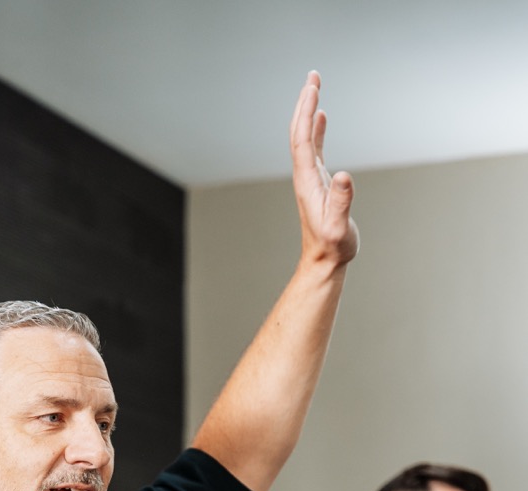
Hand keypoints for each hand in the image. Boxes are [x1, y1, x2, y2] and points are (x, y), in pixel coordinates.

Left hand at [290, 71, 358, 268]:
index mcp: (308, 181)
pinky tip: (321, 117)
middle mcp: (305, 176)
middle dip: (304, 103)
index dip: (306, 112)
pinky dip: (316, 129)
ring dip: (308, 111)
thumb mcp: (338, 226)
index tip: (313, 88)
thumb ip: (341, 202)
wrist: (325, 261)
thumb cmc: (333, 246)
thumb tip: (344, 175)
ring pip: (304, 138)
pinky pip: (313, 149)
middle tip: (313, 76)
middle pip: (299, 133)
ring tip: (314, 86)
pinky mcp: (317, 183)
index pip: (302, 139)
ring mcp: (310, 178)